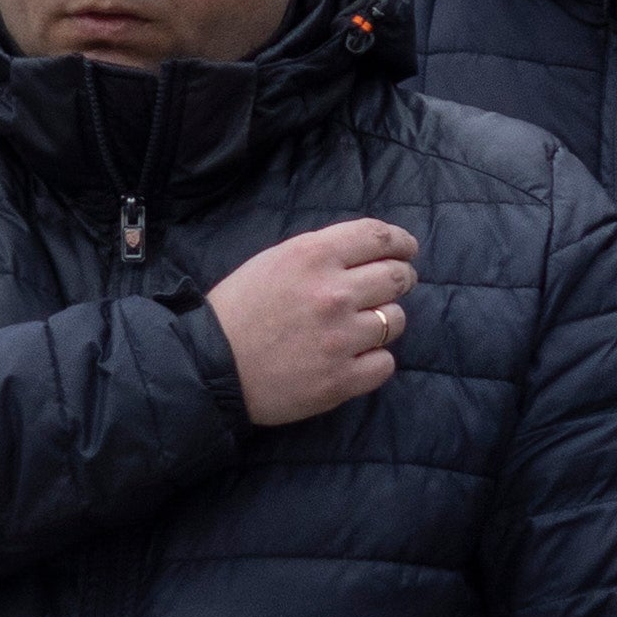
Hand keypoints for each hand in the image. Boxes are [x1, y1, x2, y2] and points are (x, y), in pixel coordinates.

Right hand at [209, 217, 417, 424]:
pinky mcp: (342, 379)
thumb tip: (370, 253)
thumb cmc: (239, 310)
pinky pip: (385, 363)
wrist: (209, 365)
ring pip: (395, 320)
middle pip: (397, 277)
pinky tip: (355, 357)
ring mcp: (340, 338)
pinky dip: (375, 360)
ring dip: (385, 321)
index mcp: (313, 256)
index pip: (379, 237)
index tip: (407, 249)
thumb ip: (322, 254)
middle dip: (401, 279)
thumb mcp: (274, 261)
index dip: (401, 242)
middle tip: (394, 285)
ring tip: (362, 326)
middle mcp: (333, 293)